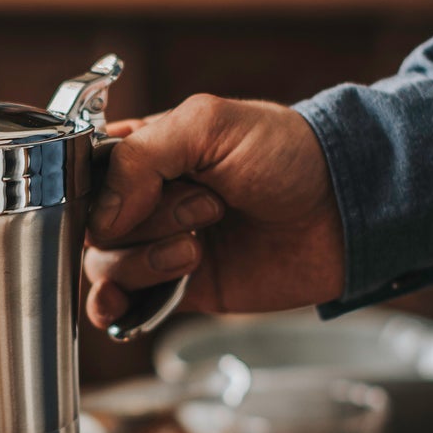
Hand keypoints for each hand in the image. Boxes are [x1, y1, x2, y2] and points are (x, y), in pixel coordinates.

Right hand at [83, 94, 344, 328]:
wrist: (347, 211)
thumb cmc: (290, 154)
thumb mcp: (210, 125)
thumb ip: (142, 156)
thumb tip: (100, 214)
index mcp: (147, 150)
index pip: (84, 174)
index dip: (97, 192)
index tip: (131, 196)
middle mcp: (147, 198)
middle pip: (93, 225)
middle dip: (144, 223)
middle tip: (206, 209)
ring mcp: (161, 244)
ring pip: (105, 265)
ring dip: (145, 261)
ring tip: (199, 247)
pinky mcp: (181, 287)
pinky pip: (126, 304)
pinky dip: (113, 307)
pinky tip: (118, 307)